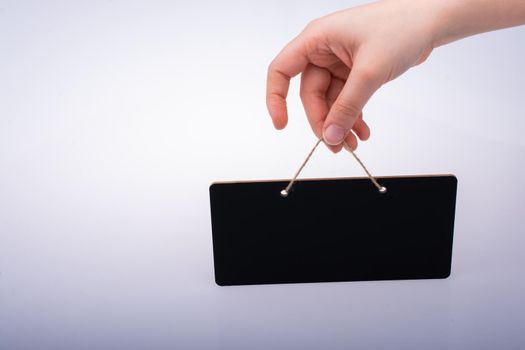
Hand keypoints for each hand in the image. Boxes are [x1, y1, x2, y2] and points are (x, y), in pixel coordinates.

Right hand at [266, 0, 438, 151]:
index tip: (282, 124)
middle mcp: (323, 50)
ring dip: (340, 123)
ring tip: (353, 144)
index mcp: (316, 39)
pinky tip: (362, 131)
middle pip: (310, 94)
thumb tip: (330, 135)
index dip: (276, 98)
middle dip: (323, 121)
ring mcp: (339, 61)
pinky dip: (353, 116)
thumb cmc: (402, 28)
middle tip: (336, 145)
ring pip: (330, 100)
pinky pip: (346, 99)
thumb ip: (347, 106)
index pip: (282, 70)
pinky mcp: (354, 70)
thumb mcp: (369, 72)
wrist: (433, 19)